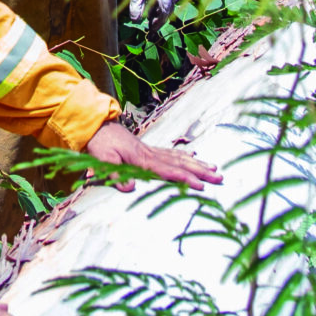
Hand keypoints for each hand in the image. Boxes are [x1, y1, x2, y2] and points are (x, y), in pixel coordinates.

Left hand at [84, 119, 222, 189]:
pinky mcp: (147, 149)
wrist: (95, 126)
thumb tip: (130, 189)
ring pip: (178, 158)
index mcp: (141, 159)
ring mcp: (150, 150)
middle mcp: (150, 154)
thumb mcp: (102, 160)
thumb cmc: (99, 144)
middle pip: (180, 164)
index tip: (201, 185)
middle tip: (219, 177)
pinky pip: (170, 153)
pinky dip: (183, 155)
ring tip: (213, 169)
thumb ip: (116, 175)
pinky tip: (193, 156)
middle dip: (200, 172)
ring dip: (197, 164)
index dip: (185, 179)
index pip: (168, 171)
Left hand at [129, 0, 182, 22]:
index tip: (151, 29)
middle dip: (160, 19)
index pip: (163, 15)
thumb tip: (136, 21)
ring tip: (152, 16)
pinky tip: (156, 3)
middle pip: (168, 10)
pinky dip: (164, 2)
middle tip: (151, 25)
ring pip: (170, 3)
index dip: (157, 23)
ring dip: (162, 11)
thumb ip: (137, 6)